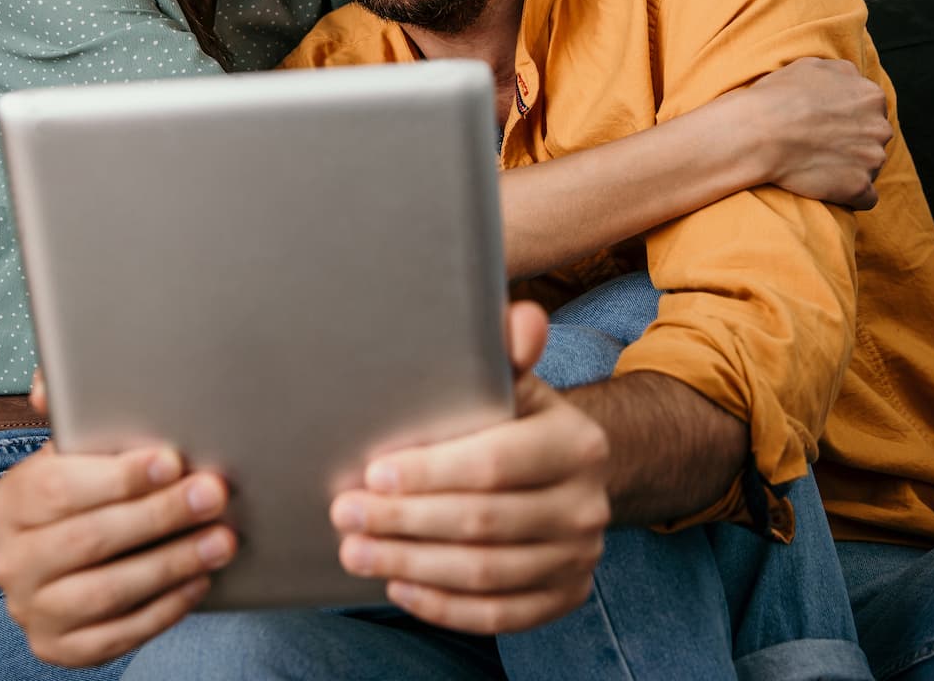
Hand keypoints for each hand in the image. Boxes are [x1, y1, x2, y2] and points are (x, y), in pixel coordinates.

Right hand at [0, 369, 234, 666]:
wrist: (59, 568)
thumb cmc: (80, 495)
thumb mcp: (70, 453)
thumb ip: (68, 412)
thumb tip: (46, 386)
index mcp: (8, 503)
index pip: (57, 488)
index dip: (118, 477)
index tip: (172, 461)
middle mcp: (11, 560)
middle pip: (88, 539)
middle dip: (159, 515)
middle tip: (213, 495)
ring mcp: (32, 610)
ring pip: (107, 591)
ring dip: (172, 564)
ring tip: (221, 541)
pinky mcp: (58, 647)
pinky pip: (117, 635)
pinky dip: (163, 609)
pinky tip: (199, 582)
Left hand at [328, 302, 610, 634]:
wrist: (566, 472)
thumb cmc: (517, 420)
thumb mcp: (513, 382)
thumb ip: (507, 349)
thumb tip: (521, 319)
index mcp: (577, 444)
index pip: (493, 464)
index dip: (429, 473)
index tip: (372, 473)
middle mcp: (588, 505)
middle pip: (482, 523)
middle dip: (404, 521)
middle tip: (345, 514)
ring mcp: (579, 557)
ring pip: (485, 574)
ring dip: (411, 564)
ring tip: (355, 551)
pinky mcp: (566, 596)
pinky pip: (500, 614)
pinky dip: (445, 605)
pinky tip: (399, 585)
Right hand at [744, 57, 890, 209]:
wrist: (759, 133)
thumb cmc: (777, 98)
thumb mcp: (812, 66)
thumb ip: (841, 73)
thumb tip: (850, 79)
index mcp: (870, 96)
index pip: (871, 111)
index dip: (847, 119)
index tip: (826, 126)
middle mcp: (879, 126)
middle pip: (874, 138)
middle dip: (855, 143)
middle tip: (821, 146)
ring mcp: (872, 159)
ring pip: (870, 167)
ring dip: (850, 168)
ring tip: (818, 167)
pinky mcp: (859, 187)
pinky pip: (866, 198)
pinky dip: (851, 196)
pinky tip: (829, 189)